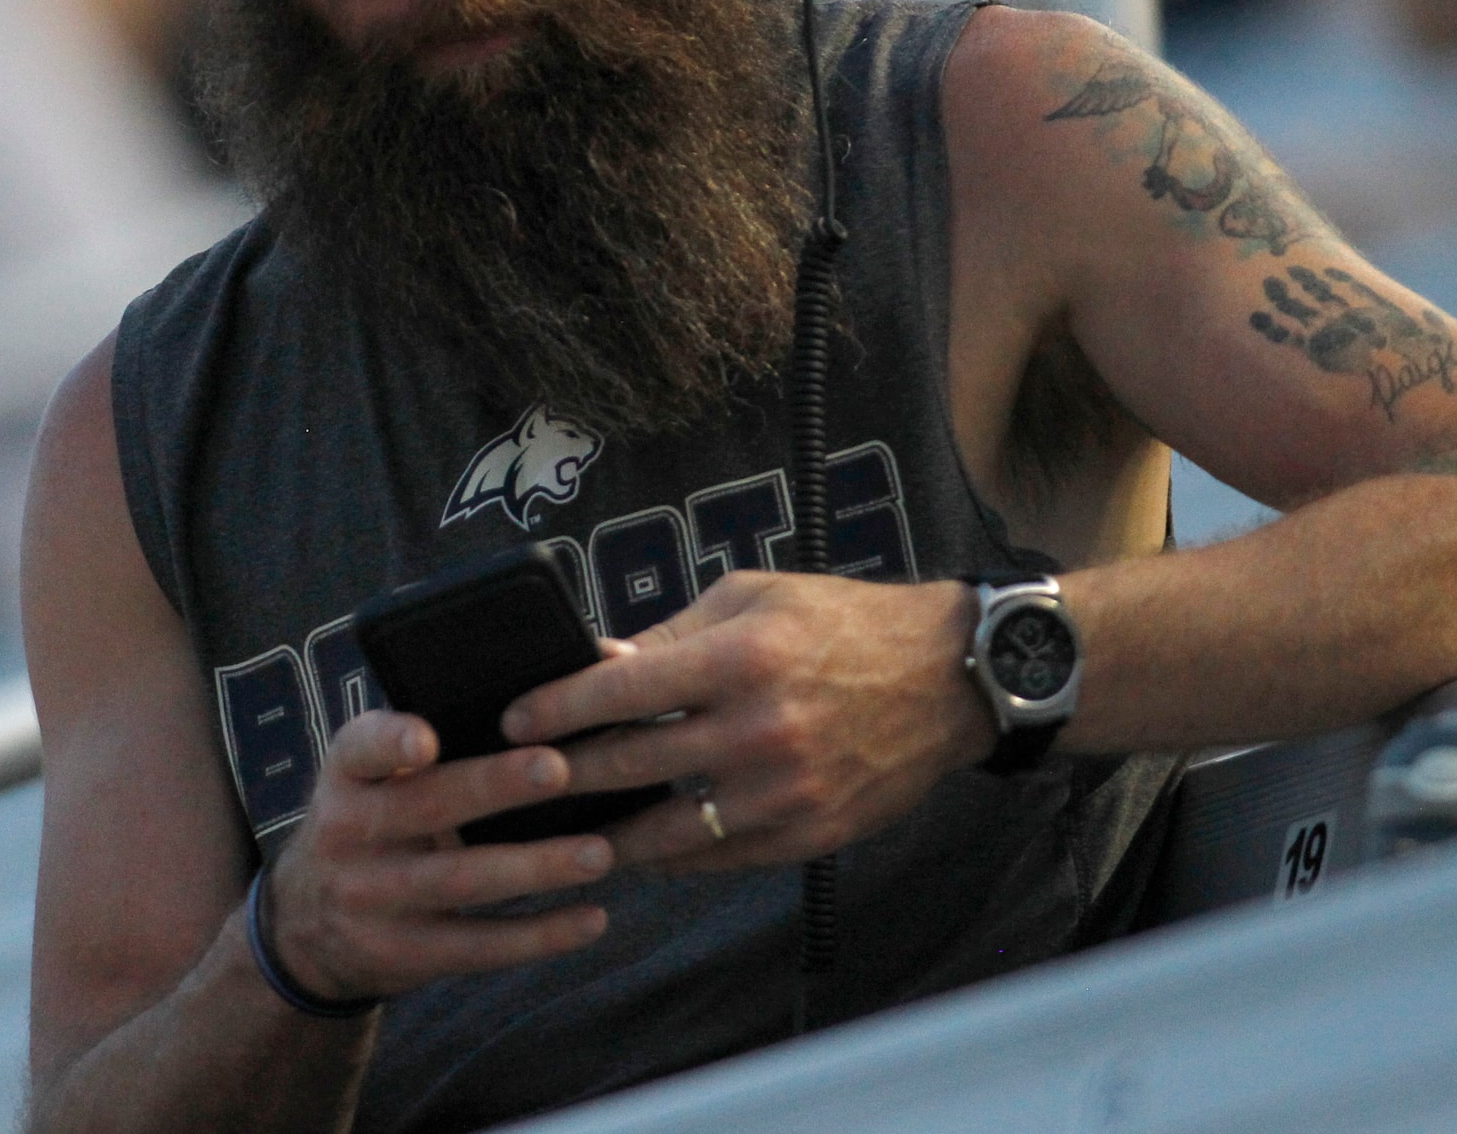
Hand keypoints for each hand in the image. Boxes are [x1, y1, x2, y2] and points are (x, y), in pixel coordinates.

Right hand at [263, 710, 612, 1004]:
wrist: (307, 927)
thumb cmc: (372, 822)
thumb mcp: (368, 780)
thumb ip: (423, 743)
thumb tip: (540, 695)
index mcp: (348, 774)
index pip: (361, 748)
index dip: (392, 743)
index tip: (428, 739)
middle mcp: (351, 833)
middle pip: (428, 806)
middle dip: (495, 787)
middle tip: (559, 769)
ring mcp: (374, 899)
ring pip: (462, 880)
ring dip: (536, 867)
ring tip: (598, 853)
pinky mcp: (405, 955)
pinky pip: (479, 946)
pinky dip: (540, 934)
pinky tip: (592, 918)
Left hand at [499, 573, 989, 872]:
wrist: (947, 679)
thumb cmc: (841, 623)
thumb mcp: (754, 597)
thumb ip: (672, 636)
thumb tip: (595, 664)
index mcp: (740, 658)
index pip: (619, 689)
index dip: (554, 708)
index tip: (509, 721)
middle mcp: (759, 729)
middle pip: (630, 764)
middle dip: (560, 776)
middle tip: (514, 782)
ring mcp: (784, 792)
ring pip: (666, 830)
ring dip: (605, 834)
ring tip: (557, 833)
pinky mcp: (807, 835)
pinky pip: (716, 858)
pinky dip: (670, 855)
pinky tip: (636, 847)